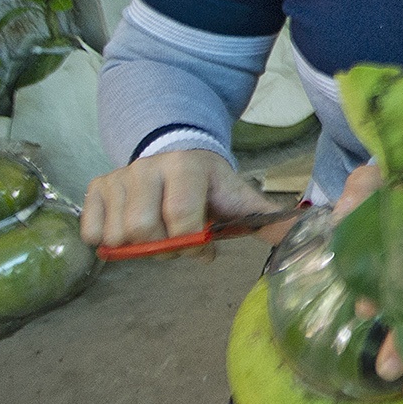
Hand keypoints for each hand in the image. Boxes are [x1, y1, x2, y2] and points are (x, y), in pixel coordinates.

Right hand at [80, 148, 278, 248]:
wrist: (177, 154)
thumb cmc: (211, 186)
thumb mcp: (239, 198)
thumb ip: (268, 219)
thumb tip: (310, 234)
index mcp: (187, 167)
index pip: (181, 218)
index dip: (193, 243)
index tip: (206, 248)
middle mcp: (147, 167)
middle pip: (142, 230)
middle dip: (164, 248)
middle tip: (179, 243)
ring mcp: (118, 177)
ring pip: (116, 236)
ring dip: (139, 248)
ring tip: (159, 235)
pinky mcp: (96, 188)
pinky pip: (91, 232)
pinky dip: (109, 242)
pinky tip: (131, 232)